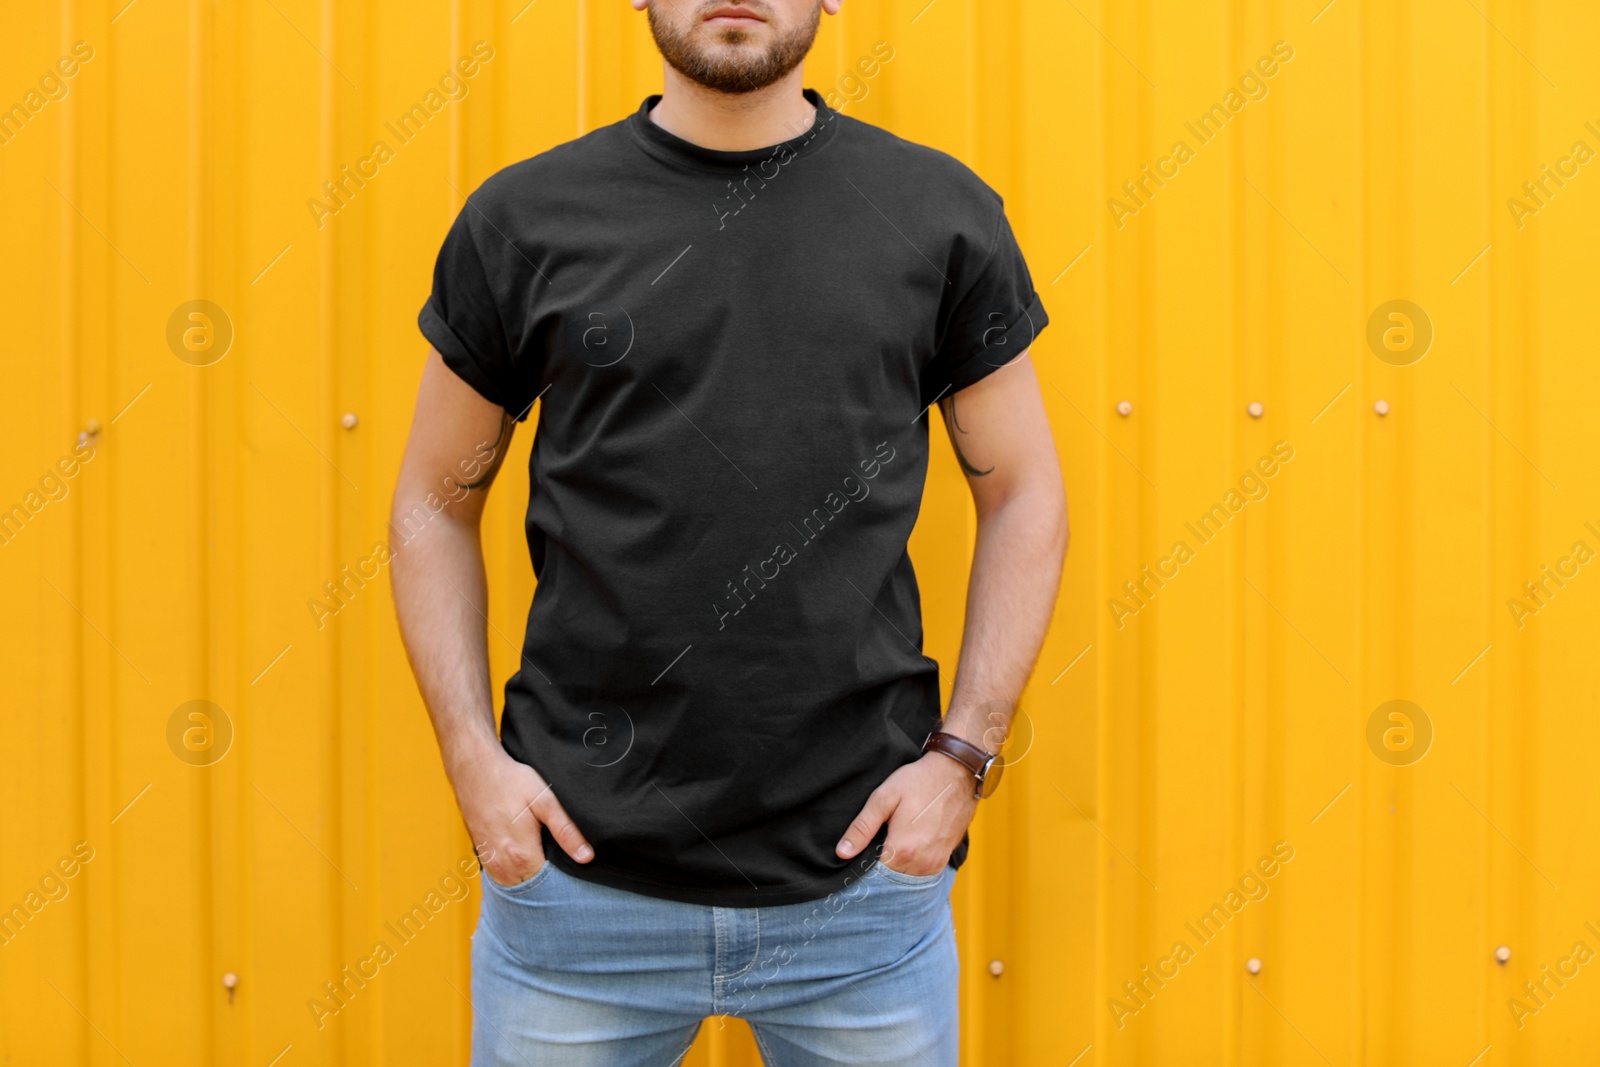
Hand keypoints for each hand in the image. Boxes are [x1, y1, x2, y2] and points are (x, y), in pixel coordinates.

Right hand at [455, 751, 592, 886]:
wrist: (475, 770)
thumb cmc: (511, 782)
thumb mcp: (545, 802)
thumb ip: (566, 832)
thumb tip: (586, 857)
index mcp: (522, 855)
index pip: (549, 884)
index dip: (563, 878)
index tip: (572, 867)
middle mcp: (503, 866)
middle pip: (532, 887)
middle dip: (547, 881)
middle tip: (560, 860)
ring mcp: (490, 863)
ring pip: (515, 884)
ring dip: (529, 877)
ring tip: (543, 858)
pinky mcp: (482, 856)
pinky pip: (502, 876)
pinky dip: (514, 872)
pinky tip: (524, 856)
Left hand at [835, 753, 977, 875]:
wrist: (956, 773)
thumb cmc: (918, 782)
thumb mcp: (884, 798)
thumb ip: (862, 828)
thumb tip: (842, 852)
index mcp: (903, 850)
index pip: (874, 876)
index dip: (861, 869)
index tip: (854, 859)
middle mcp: (921, 864)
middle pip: (890, 880)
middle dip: (877, 872)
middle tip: (869, 850)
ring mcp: (935, 864)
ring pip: (906, 879)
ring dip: (894, 870)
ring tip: (886, 848)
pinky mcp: (944, 859)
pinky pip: (920, 874)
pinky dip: (909, 867)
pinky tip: (903, 849)